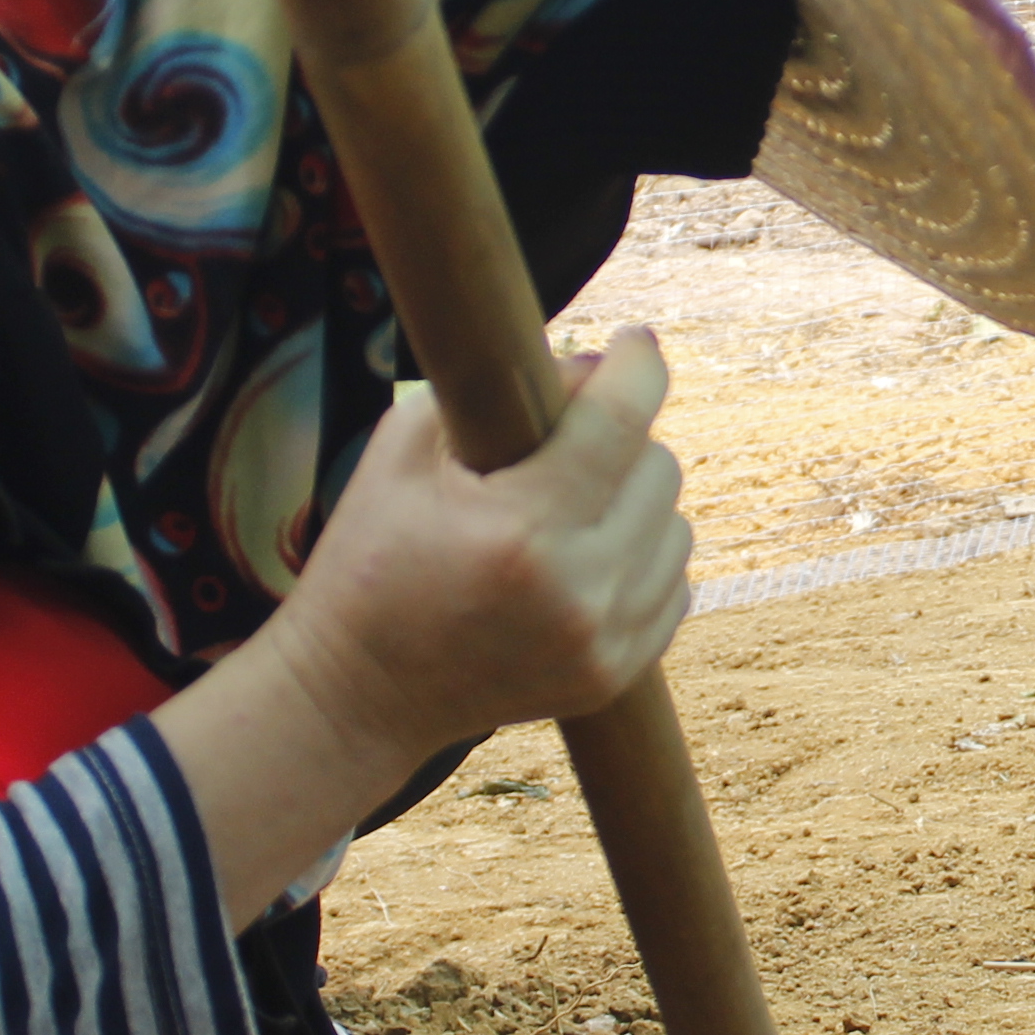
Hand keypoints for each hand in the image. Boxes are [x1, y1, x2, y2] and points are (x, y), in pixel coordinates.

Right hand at [274, 337, 693, 753]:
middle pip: (659, 468)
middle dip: (621, 438)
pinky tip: (586, 555)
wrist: (357, 693)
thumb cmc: (368, 560)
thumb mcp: (402, 449)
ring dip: (635, 501)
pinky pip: (674, 584)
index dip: (639, 363)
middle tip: (568, 441)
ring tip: (572, 505)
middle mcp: (579, 589)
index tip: (634, 342)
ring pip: (677, 527)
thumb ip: (492, 389)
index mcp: (522, 528)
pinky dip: (642, 559)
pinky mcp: (615, 674)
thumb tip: (590, 366)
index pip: (623, 418)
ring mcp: (604, 642)